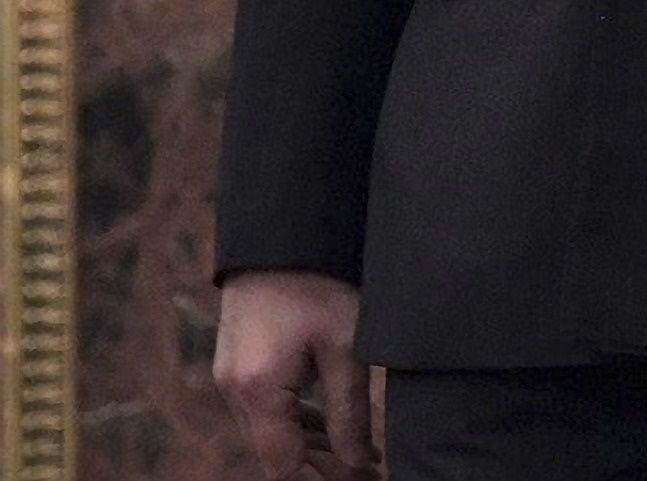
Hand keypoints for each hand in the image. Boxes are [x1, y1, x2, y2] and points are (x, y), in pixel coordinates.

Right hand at [213, 269, 376, 475]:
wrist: (281, 236)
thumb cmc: (318, 283)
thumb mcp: (346, 347)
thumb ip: (349, 410)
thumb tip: (356, 461)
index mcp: (256, 391)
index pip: (282, 464)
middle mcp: (233, 390)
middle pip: (275, 452)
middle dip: (321, 469)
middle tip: (368, 472)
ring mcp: (231, 376)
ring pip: (271, 431)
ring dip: (312, 447)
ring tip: (361, 457)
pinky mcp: (240, 362)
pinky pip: (268, 407)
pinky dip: (299, 421)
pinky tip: (334, 427)